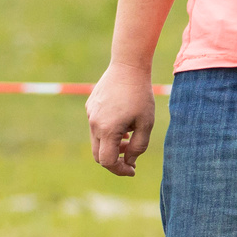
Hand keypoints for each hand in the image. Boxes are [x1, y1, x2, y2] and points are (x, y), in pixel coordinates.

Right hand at [87, 61, 158, 176]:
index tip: (133, 170)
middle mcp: (94, 124)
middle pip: (98, 155)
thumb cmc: (140, 95)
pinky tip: (123, 124)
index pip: (107, 161)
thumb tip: (129, 161)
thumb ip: (138, 146)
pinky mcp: (90, 106)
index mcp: (107, 130)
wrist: (128, 66)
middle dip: (115, 161)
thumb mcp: (146, 123)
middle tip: (131, 158)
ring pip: (97, 141)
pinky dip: (107, 133)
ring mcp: (90, 114)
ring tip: (129, 136)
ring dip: (112, 145)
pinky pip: (96, 126)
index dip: (120, 170)